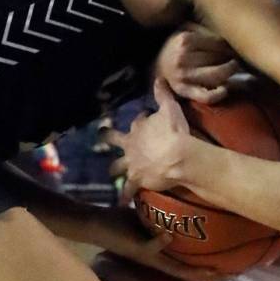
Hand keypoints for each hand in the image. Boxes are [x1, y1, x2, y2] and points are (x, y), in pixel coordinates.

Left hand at [88, 207, 225, 280]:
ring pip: (173, 268)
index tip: (226, 268)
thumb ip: (163, 217)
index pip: (186, 267)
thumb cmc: (120, 222)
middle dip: (206, 274)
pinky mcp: (135, 247)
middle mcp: (155, 259)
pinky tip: (169, 235)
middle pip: (185, 273)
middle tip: (227, 273)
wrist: (94, 224)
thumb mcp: (147, 220)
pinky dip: (160, 241)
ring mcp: (146, 255)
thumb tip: (180, 203)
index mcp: (159, 255)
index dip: (205, 270)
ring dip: (192, 268)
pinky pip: (151, 246)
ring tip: (210, 268)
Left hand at [107, 78, 191, 200]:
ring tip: (111, 173)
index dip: (142, 119)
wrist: (177, 156)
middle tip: (102, 135)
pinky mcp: (136, 179)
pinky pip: (128, 191)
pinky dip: (125, 196)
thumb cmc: (174, 131)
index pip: (137, 120)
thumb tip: (158, 78)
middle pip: (112, 139)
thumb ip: (163, 94)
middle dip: (107, 137)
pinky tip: (121, 202)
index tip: (148, 118)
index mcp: (137, 127)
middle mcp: (130, 144)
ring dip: (114, 169)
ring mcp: (131, 163)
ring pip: (115, 167)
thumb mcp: (171, 108)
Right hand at [155, 23, 240, 103]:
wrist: (157, 66)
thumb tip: (229, 32)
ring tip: (233, 67)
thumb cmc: (176, 45)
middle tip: (235, 56)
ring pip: (216, 75)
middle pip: (219, 57)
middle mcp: (183, 57)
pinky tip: (225, 89)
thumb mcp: (185, 29)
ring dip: (229, 71)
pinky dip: (218, 94)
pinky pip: (206, 96)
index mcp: (185, 39)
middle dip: (231, 57)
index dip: (230, 45)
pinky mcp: (184, 91)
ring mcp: (183, 76)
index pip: (219, 42)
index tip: (233, 46)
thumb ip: (204, 28)